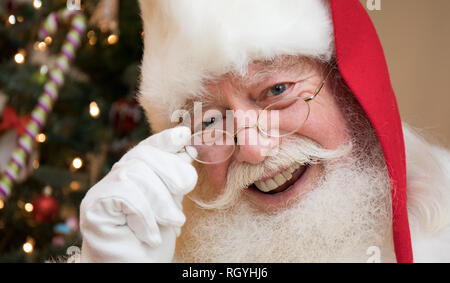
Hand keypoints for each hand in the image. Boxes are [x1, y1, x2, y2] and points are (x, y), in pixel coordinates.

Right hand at [79, 127, 196, 261]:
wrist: (134, 273)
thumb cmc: (151, 247)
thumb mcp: (170, 208)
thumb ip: (173, 183)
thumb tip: (185, 152)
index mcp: (133, 178)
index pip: (146, 150)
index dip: (164, 141)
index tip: (184, 135)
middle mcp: (114, 181)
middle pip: (142, 156)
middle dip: (170, 172)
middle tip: (184, 195)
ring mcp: (101, 192)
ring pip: (134, 173)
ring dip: (160, 201)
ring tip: (171, 223)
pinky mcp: (93, 206)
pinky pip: (125, 194)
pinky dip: (144, 214)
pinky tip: (149, 234)